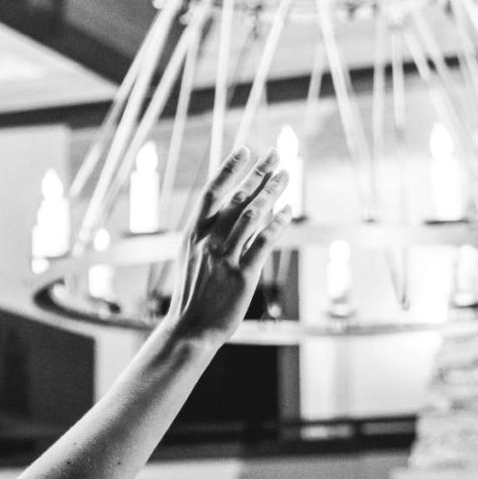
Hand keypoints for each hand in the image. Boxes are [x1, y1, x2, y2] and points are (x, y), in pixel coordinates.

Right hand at [161, 147, 289, 344]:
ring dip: (271, 192)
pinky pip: (262, 243)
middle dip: (258, 173)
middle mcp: (208, 241)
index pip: (212, 192)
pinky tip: (287, 212)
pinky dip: (277, 224)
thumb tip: (228, 211)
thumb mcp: (191, 258)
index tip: (246, 149)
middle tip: (276, 155)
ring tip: (286, 176)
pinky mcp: (242, 275)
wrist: (190, 328)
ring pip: (251, 215)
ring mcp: (225, 257)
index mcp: (194, 235)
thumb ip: (207, 235)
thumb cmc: (193, 294)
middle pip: (236, 198)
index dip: (229, 169)